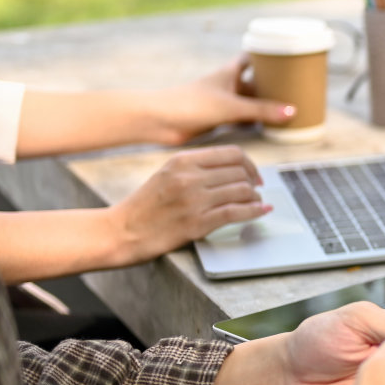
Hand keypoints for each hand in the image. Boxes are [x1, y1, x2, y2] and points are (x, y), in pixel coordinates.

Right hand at [110, 146, 269, 262]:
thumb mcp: (168, 174)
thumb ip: (197, 168)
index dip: (250, 164)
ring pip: (242, 190)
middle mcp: (189, 177)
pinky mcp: (197, 223)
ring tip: (256, 203)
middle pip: (240, 172)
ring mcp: (194, 200)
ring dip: (255, 198)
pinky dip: (255, 212)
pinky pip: (237, 212)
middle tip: (256, 191)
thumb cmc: (145, 205)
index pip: (232, 154)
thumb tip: (234, 168)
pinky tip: (261, 212)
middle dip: (253, 182)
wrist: (122, 231)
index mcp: (183, 160)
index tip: (254, 175)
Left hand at [144, 57, 294, 144]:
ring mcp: (221, 102)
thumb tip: (292, 112)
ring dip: (263, 103)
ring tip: (288, 106)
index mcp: (228, 73)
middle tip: (294, 86)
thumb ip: (262, 111)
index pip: (250, 58)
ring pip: (249, 100)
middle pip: (254, 80)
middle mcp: (226, 85)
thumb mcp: (231, 106)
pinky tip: (267, 125)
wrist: (160, 120)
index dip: (265, 56)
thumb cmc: (190, 105)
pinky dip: (255, 121)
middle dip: (271, 83)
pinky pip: (242, 118)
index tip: (284, 58)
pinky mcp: (217, 119)